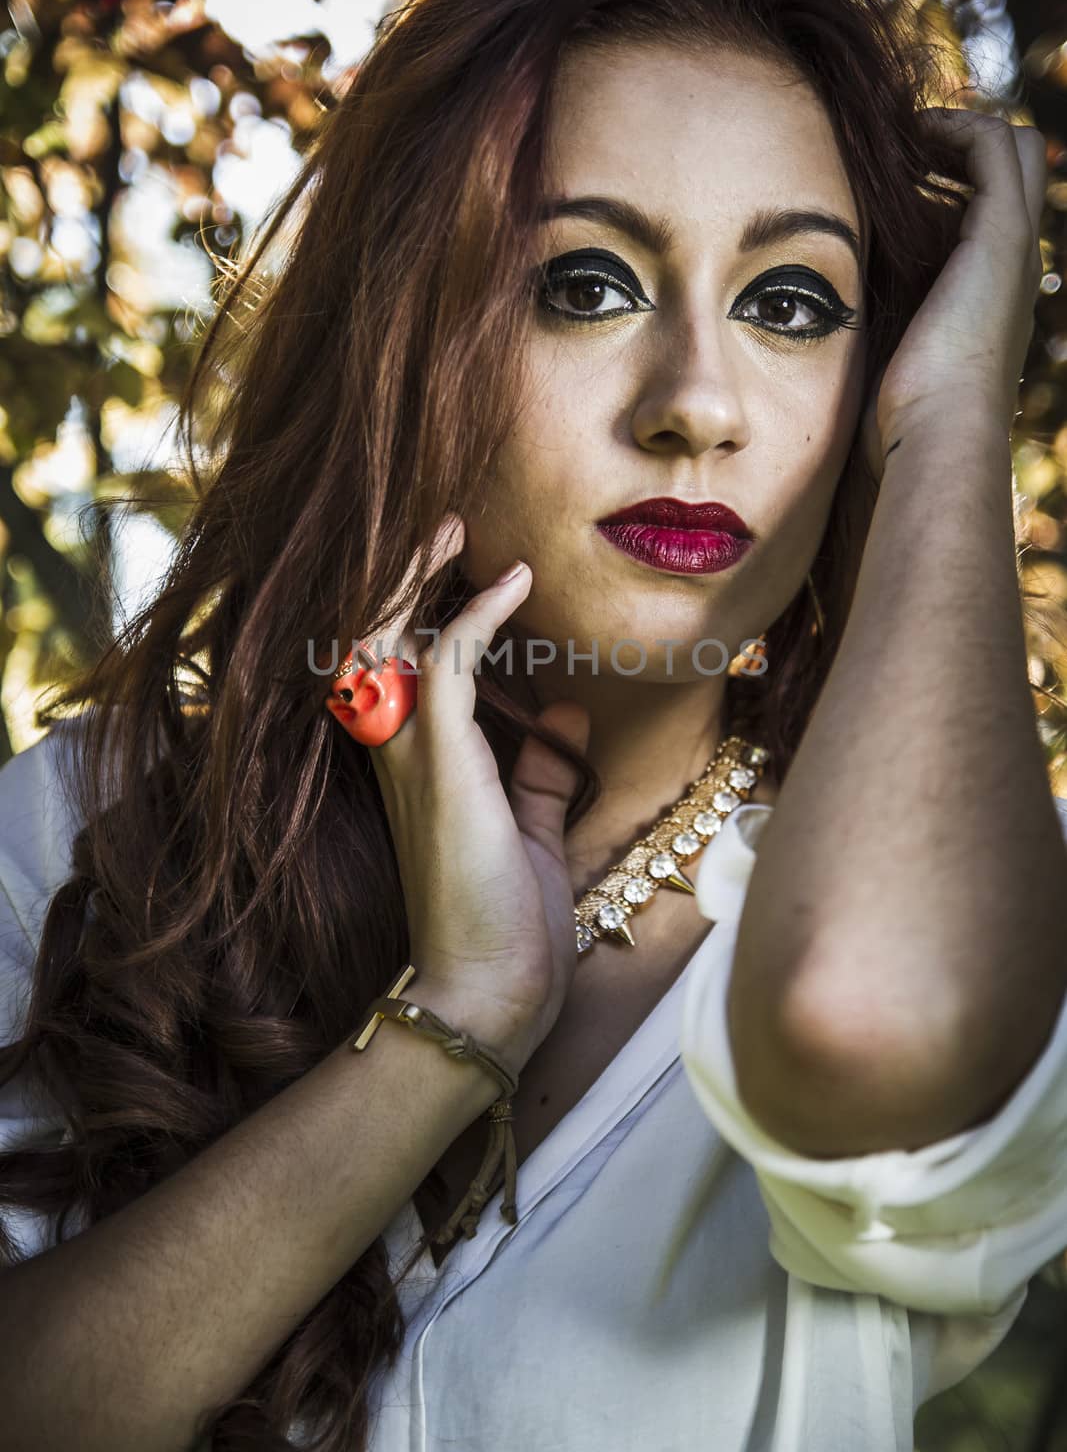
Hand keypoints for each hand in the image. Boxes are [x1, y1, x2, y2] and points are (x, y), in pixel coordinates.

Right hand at [327, 515, 589, 1068]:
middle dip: (400, 577)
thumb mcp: (529, 832)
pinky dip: (477, 616)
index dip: (416, 608)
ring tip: (457, 530)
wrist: (489, 996)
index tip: (465, 564)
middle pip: (370, 636)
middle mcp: (395, 750)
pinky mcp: (439, 762)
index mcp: (413, 765)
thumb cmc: (506, 926)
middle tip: (447, 526)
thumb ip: (540, 773)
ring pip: (386, 636)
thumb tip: (570, 713)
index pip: (393, 665)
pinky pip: (444, 662)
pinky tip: (512, 584)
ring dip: (418, 578)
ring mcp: (409, 755)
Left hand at [860, 108, 1046, 485]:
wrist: (935, 436)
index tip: (895, 171)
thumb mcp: (885, 355)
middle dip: (962, 140)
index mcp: (992, 292)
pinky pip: (993, 147)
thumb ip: (875, 320)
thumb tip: (819, 306)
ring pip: (1012, 147)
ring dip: (957, 128)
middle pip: (1017, 166)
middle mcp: (1015, 265)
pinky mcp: (1002, 237)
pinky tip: (910, 136)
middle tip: (905, 143)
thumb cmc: (899, 419)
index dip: (950, 173)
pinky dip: (955, 127)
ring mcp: (1015, 249)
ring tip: (904, 135)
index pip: (991, 206)